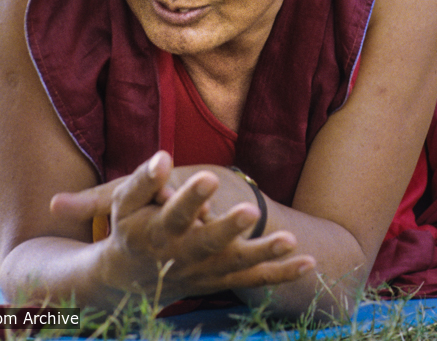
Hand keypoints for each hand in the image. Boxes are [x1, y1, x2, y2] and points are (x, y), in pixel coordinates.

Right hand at [50, 152, 314, 302]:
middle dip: (229, 228)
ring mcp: (206, 271)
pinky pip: (255, 280)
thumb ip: (144, 181)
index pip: (176, 212)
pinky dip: (281, 274)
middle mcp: (184, 255)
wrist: (130, 279)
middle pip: (209, 242)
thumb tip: (163, 156)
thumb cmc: (132, 228)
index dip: (191, 196)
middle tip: (249, 210)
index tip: (209, 177)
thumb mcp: (126, 204)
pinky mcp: (223, 280)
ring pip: (238, 265)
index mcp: (159, 231)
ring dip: (265, 254)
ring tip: (291, 239)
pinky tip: (309, 263)